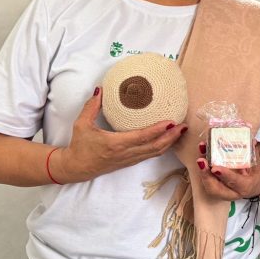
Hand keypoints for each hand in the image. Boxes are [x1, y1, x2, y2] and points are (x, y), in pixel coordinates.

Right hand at [55, 87, 186, 181]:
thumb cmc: (79, 146)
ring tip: (181, 131)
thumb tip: (100, 90)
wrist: (76, 168)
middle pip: (155, 146)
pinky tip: (169, 139)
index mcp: (116, 144)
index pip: (142, 137)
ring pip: (155, 152)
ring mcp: (130, 159)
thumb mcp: (81, 125)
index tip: (171, 121)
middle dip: (171, 137)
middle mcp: (126, 153)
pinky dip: (162, 147)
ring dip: (170, 142)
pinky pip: (150, 155)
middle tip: (183, 125)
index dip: (158, 130)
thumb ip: (91, 107)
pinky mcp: (130, 162)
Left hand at [196, 142, 259, 199]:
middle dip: (206, 174)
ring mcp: (222, 193)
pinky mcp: (215, 189)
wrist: (251, 187)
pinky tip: (201, 158)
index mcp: (245, 187)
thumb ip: (253, 154)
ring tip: (199, 158)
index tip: (215, 168)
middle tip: (201, 161)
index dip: (225, 175)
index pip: (234, 182)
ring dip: (202, 171)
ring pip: (209, 185)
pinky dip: (202, 171)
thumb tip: (252, 141)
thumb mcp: (257, 166)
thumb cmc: (253, 176)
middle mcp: (232, 192)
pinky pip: (207, 182)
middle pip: (216, 188)